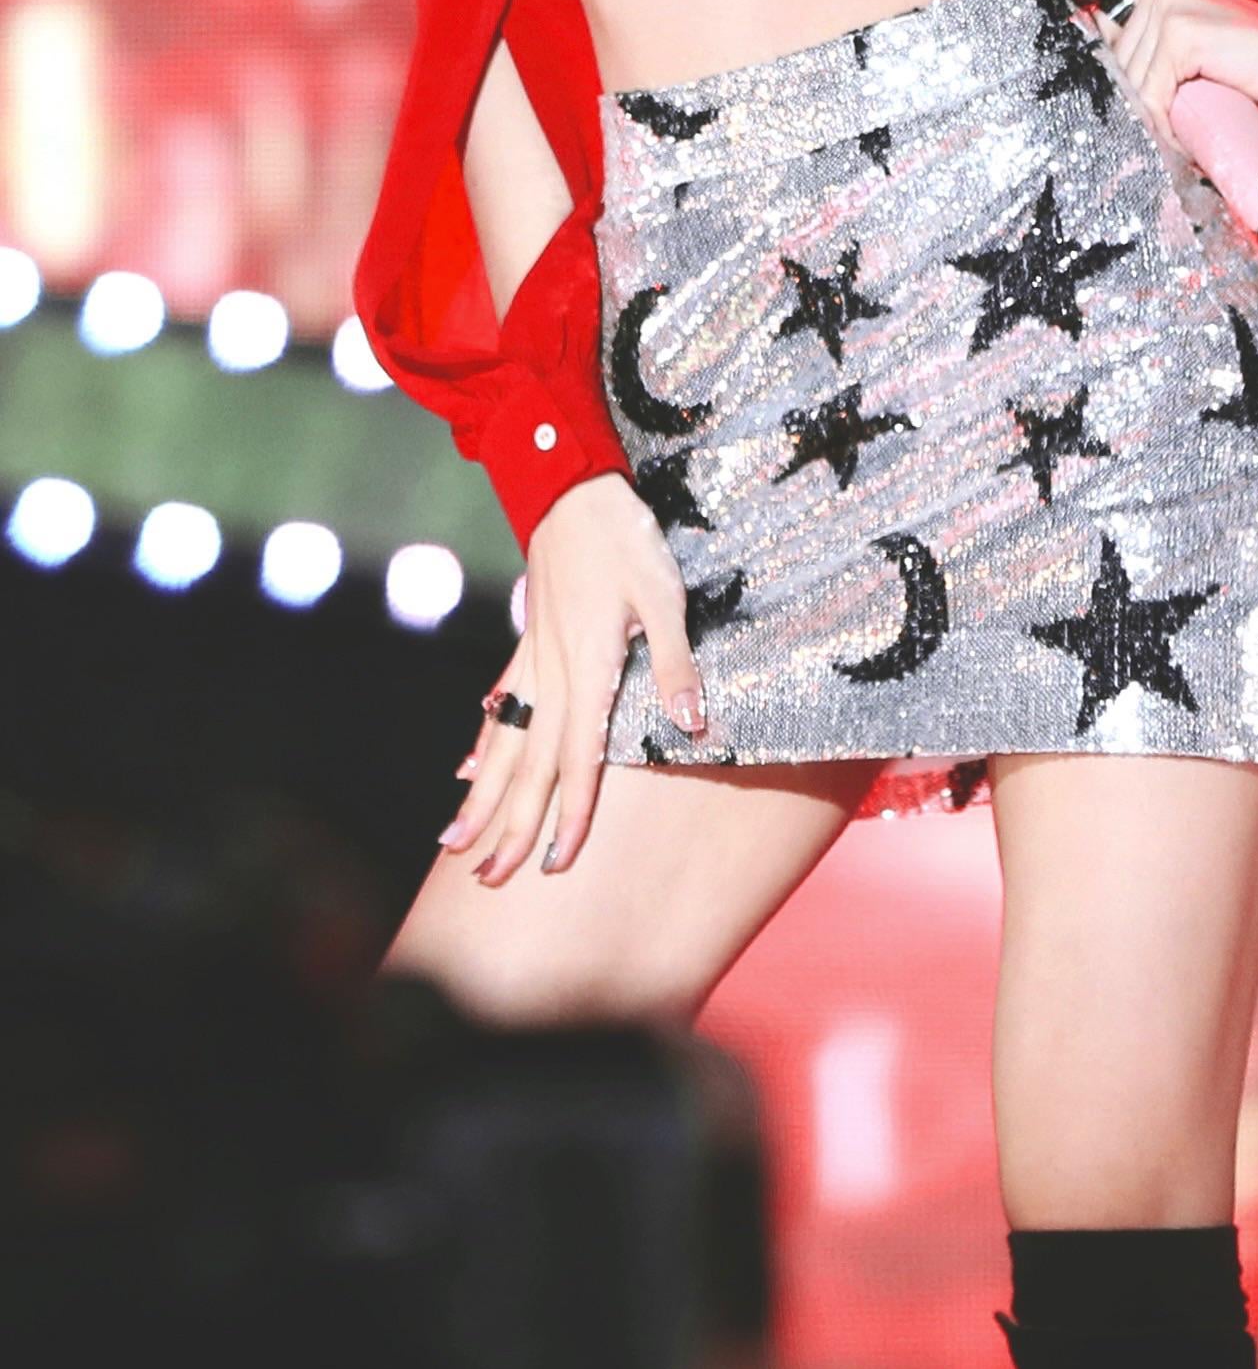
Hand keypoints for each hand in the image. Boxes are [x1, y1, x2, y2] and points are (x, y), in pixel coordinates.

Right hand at [436, 472, 701, 887]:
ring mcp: (534, 660)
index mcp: (589, 670)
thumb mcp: (665, 596)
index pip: (579, 760)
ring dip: (482, 797)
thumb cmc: (627, 540)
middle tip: (491, 879)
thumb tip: (693, 724)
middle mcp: (553, 674)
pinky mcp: (529, 641)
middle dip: (510, 826)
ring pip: (505, 743)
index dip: (571, 814)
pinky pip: (502, 704)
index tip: (555, 862)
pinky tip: (466, 767)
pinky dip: (484, 741)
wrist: (574, 489)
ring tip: (454, 842)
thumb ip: (673, 663)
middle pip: (530, 766)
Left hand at [1086, 0, 1257, 157]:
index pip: (1112, 35)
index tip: (1141, 105)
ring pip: (1134, 79)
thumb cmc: (1257, 63)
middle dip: (1139, 99)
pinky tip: (1185, 134)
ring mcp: (1172, 5)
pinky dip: (1165, 123)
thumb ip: (1154, 46)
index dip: (1125, 77)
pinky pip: (1153, 93)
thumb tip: (1111, 70)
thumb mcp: (1194, 48)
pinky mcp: (1182, 33)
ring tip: (1181, 130)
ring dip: (1154, 116)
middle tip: (1167, 124)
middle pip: (1120, 59)